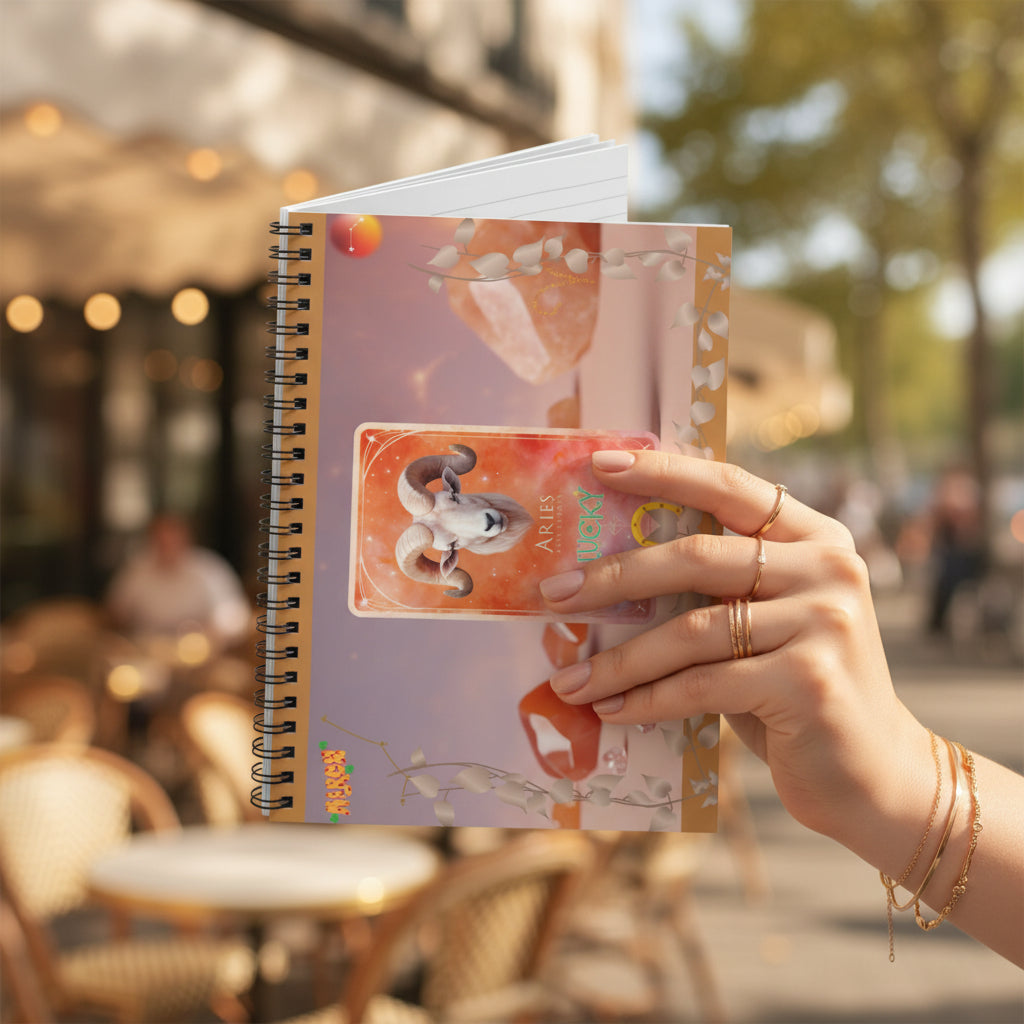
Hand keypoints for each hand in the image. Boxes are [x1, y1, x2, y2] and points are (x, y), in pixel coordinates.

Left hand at [540, 450, 931, 851]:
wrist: (876, 774)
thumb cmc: (797, 691)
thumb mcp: (765, 625)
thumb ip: (716, 591)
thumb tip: (607, 578)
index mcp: (816, 538)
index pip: (729, 486)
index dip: (662, 471)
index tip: (598, 463)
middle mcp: (828, 568)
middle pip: (697, 555)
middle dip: (615, 577)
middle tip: (554, 594)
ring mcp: (825, 623)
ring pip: (691, 630)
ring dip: (619, 660)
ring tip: (569, 679)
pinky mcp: (809, 681)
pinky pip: (702, 684)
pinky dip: (648, 699)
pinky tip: (613, 711)